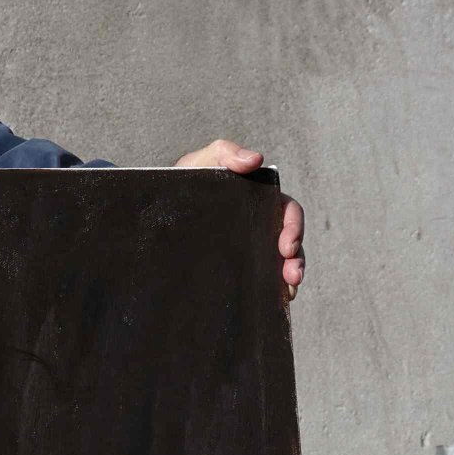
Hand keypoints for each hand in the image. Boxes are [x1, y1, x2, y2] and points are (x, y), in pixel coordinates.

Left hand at [174, 138, 305, 300]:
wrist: (157, 211)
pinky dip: (274, 290)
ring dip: (291, 277)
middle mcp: (261, 225)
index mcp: (260, 200)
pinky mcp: (239, 267)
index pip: (288, 212)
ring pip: (282, 264)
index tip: (286, 247)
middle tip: (291, 276)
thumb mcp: (201, 162)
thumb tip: (257, 159)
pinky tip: (275, 301)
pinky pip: (262, 280)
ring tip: (288, 291)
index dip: (294, 228)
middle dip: (297, 260)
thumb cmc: (184, 181)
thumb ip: (226, 153)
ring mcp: (251, 248)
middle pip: (291, 243)